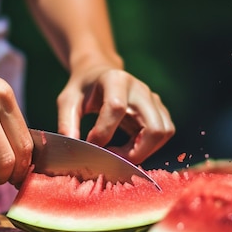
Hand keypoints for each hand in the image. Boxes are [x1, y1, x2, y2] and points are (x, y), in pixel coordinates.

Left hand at [56, 65, 174, 163]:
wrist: (98, 74)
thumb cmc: (82, 89)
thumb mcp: (67, 101)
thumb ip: (67, 123)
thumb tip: (74, 147)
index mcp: (115, 80)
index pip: (117, 108)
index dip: (104, 131)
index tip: (91, 144)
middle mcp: (140, 89)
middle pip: (154, 127)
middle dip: (135, 151)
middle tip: (112, 157)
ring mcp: (153, 99)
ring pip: (164, 132)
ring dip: (144, 151)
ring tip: (120, 153)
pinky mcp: (159, 110)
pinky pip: (164, 133)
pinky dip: (149, 148)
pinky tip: (129, 148)